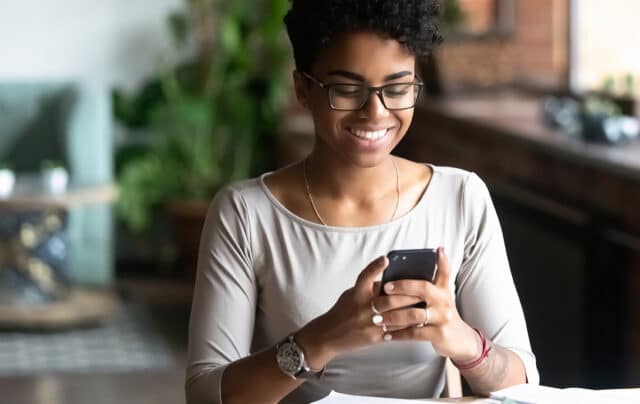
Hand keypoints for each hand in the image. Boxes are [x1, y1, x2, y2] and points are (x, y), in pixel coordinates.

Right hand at [295, 255, 422, 368]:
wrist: (329, 335)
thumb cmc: (343, 311)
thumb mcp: (352, 295)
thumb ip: (369, 288)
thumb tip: (392, 281)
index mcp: (356, 294)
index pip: (365, 277)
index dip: (375, 267)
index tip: (386, 259)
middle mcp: (362, 308)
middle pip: (389, 299)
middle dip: (409, 295)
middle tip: (424, 290)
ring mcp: (368, 324)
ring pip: (395, 317)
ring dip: (412, 311)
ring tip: (426, 306)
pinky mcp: (373, 338)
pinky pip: (395, 332)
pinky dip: (407, 327)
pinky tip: (418, 322)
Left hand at [372, 247, 480, 362]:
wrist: (459, 339)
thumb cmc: (442, 313)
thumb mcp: (440, 296)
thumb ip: (430, 282)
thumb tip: (415, 265)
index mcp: (443, 290)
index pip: (444, 271)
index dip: (442, 261)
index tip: (437, 250)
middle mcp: (444, 301)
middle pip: (423, 288)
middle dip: (402, 286)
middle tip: (385, 287)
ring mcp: (442, 318)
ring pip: (414, 314)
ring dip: (393, 316)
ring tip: (377, 317)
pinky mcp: (439, 334)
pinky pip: (414, 333)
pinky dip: (398, 334)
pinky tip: (386, 334)